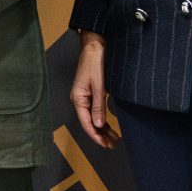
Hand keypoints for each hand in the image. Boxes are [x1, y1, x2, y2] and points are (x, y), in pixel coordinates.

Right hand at [69, 33, 118, 147]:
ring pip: (92, 117)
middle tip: (113, 144)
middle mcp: (79, 100)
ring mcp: (85, 96)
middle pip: (89, 122)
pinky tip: (109, 124)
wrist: (95, 46)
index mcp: (78, 98)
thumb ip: (98, 105)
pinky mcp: (91, 92)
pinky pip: (95, 110)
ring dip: (102, 128)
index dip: (96, 135)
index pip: (86, 123)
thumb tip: (98, 125)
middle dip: (100, 135)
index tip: (106, 144)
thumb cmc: (95, 63)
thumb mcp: (99, 85)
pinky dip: (102, 118)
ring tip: (113, 137)